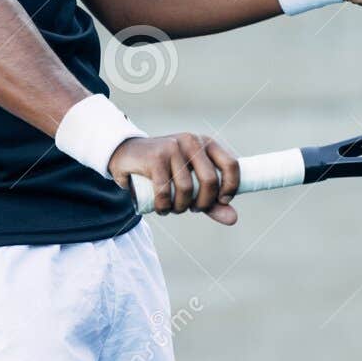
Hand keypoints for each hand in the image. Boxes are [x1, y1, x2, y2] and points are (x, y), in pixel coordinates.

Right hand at [109, 133, 240, 224]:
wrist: (127, 155)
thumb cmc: (165, 171)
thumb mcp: (192, 183)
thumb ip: (212, 201)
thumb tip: (233, 219)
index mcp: (206, 143)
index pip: (231, 164)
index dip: (231, 187)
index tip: (222, 201)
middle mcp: (192, 141)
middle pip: (210, 181)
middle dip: (203, 203)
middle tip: (193, 209)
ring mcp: (173, 147)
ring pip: (186, 189)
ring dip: (180, 207)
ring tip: (173, 208)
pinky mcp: (155, 157)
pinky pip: (164, 191)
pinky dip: (163, 206)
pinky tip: (161, 208)